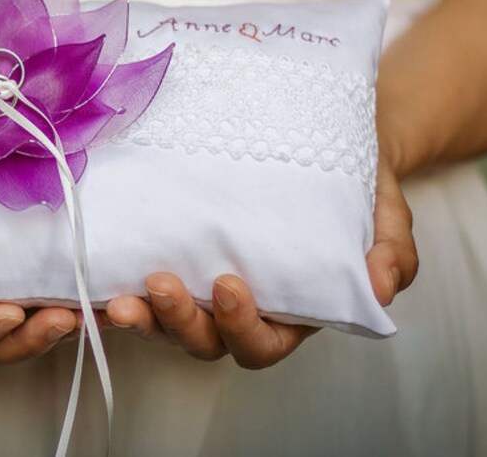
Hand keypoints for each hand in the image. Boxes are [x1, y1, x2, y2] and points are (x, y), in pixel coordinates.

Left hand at [105, 157, 417, 369]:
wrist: (329, 146)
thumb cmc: (358, 189)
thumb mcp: (386, 216)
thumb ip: (390, 251)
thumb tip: (380, 284)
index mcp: (289, 309)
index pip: (260, 341)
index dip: (241, 327)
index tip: (231, 285)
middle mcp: (240, 303)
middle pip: (202, 339)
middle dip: (178, 323)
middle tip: (159, 286)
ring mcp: (203, 278)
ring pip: (165, 318)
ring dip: (140, 313)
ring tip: (117, 293)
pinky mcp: (177, 247)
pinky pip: (142, 277)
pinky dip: (116, 281)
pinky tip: (96, 266)